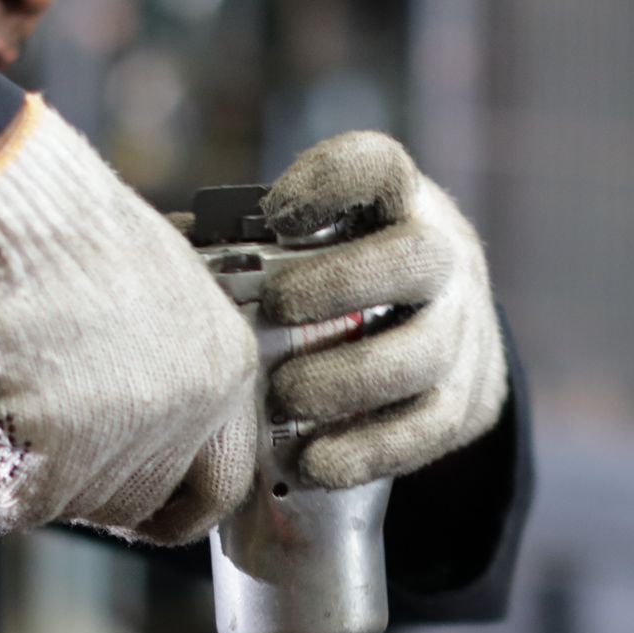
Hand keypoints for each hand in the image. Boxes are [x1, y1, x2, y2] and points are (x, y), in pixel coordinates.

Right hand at [0, 96, 257, 543]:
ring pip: (76, 504)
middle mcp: (195, 407)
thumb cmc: (68, 224)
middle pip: (142, 501)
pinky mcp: (65, 453)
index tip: (142, 509)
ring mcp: (133, 433)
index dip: (173, 504)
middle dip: (87, 491)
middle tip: (40, 461)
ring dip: (27, 478)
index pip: (222, 481)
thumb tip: (121, 403)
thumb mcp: (154, 286)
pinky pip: (16, 502)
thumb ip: (160, 356)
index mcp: (227, 363)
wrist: (15, 208)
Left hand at [260, 132, 507, 488]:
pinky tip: (314, 465)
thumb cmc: (348, 283)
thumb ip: (253, 243)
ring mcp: (464, 332)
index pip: (379, 167)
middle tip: (276, 308)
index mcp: (400, 203)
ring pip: (424, 353)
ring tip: (285, 400)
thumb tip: (165, 253)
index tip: (277, 214)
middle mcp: (445, 258)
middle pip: (416, 258)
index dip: (332, 181)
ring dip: (348, 380)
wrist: (449, 347)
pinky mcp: (467, 402)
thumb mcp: (322, 245)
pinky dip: (366, 451)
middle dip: (342, 284)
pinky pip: (425, 430)